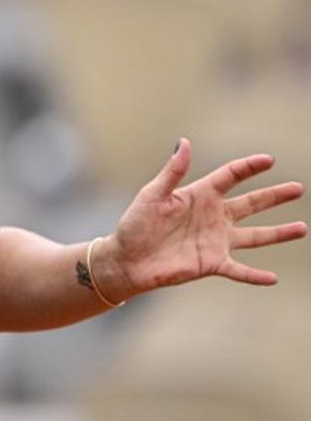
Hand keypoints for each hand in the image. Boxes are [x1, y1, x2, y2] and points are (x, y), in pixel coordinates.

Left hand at [103, 139, 306, 300]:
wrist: (126, 259)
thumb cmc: (135, 224)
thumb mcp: (152, 194)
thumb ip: (172, 172)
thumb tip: (184, 142)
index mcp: (199, 195)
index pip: (230, 177)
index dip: (248, 167)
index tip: (268, 160)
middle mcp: (212, 217)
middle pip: (251, 204)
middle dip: (274, 196)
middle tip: (298, 188)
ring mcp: (215, 241)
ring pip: (254, 236)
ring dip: (278, 233)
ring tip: (302, 228)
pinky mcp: (211, 263)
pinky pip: (239, 270)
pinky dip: (255, 275)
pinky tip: (273, 278)